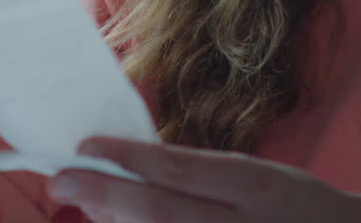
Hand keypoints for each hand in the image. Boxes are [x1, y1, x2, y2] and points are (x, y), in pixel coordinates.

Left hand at [46, 137, 360, 222]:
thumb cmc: (298, 211)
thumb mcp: (260, 180)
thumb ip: (202, 176)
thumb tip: (132, 168)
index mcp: (257, 189)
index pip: (180, 169)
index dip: (127, 158)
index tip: (86, 146)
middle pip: (161, 214)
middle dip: (105, 194)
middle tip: (62, 179)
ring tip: (89, 205)